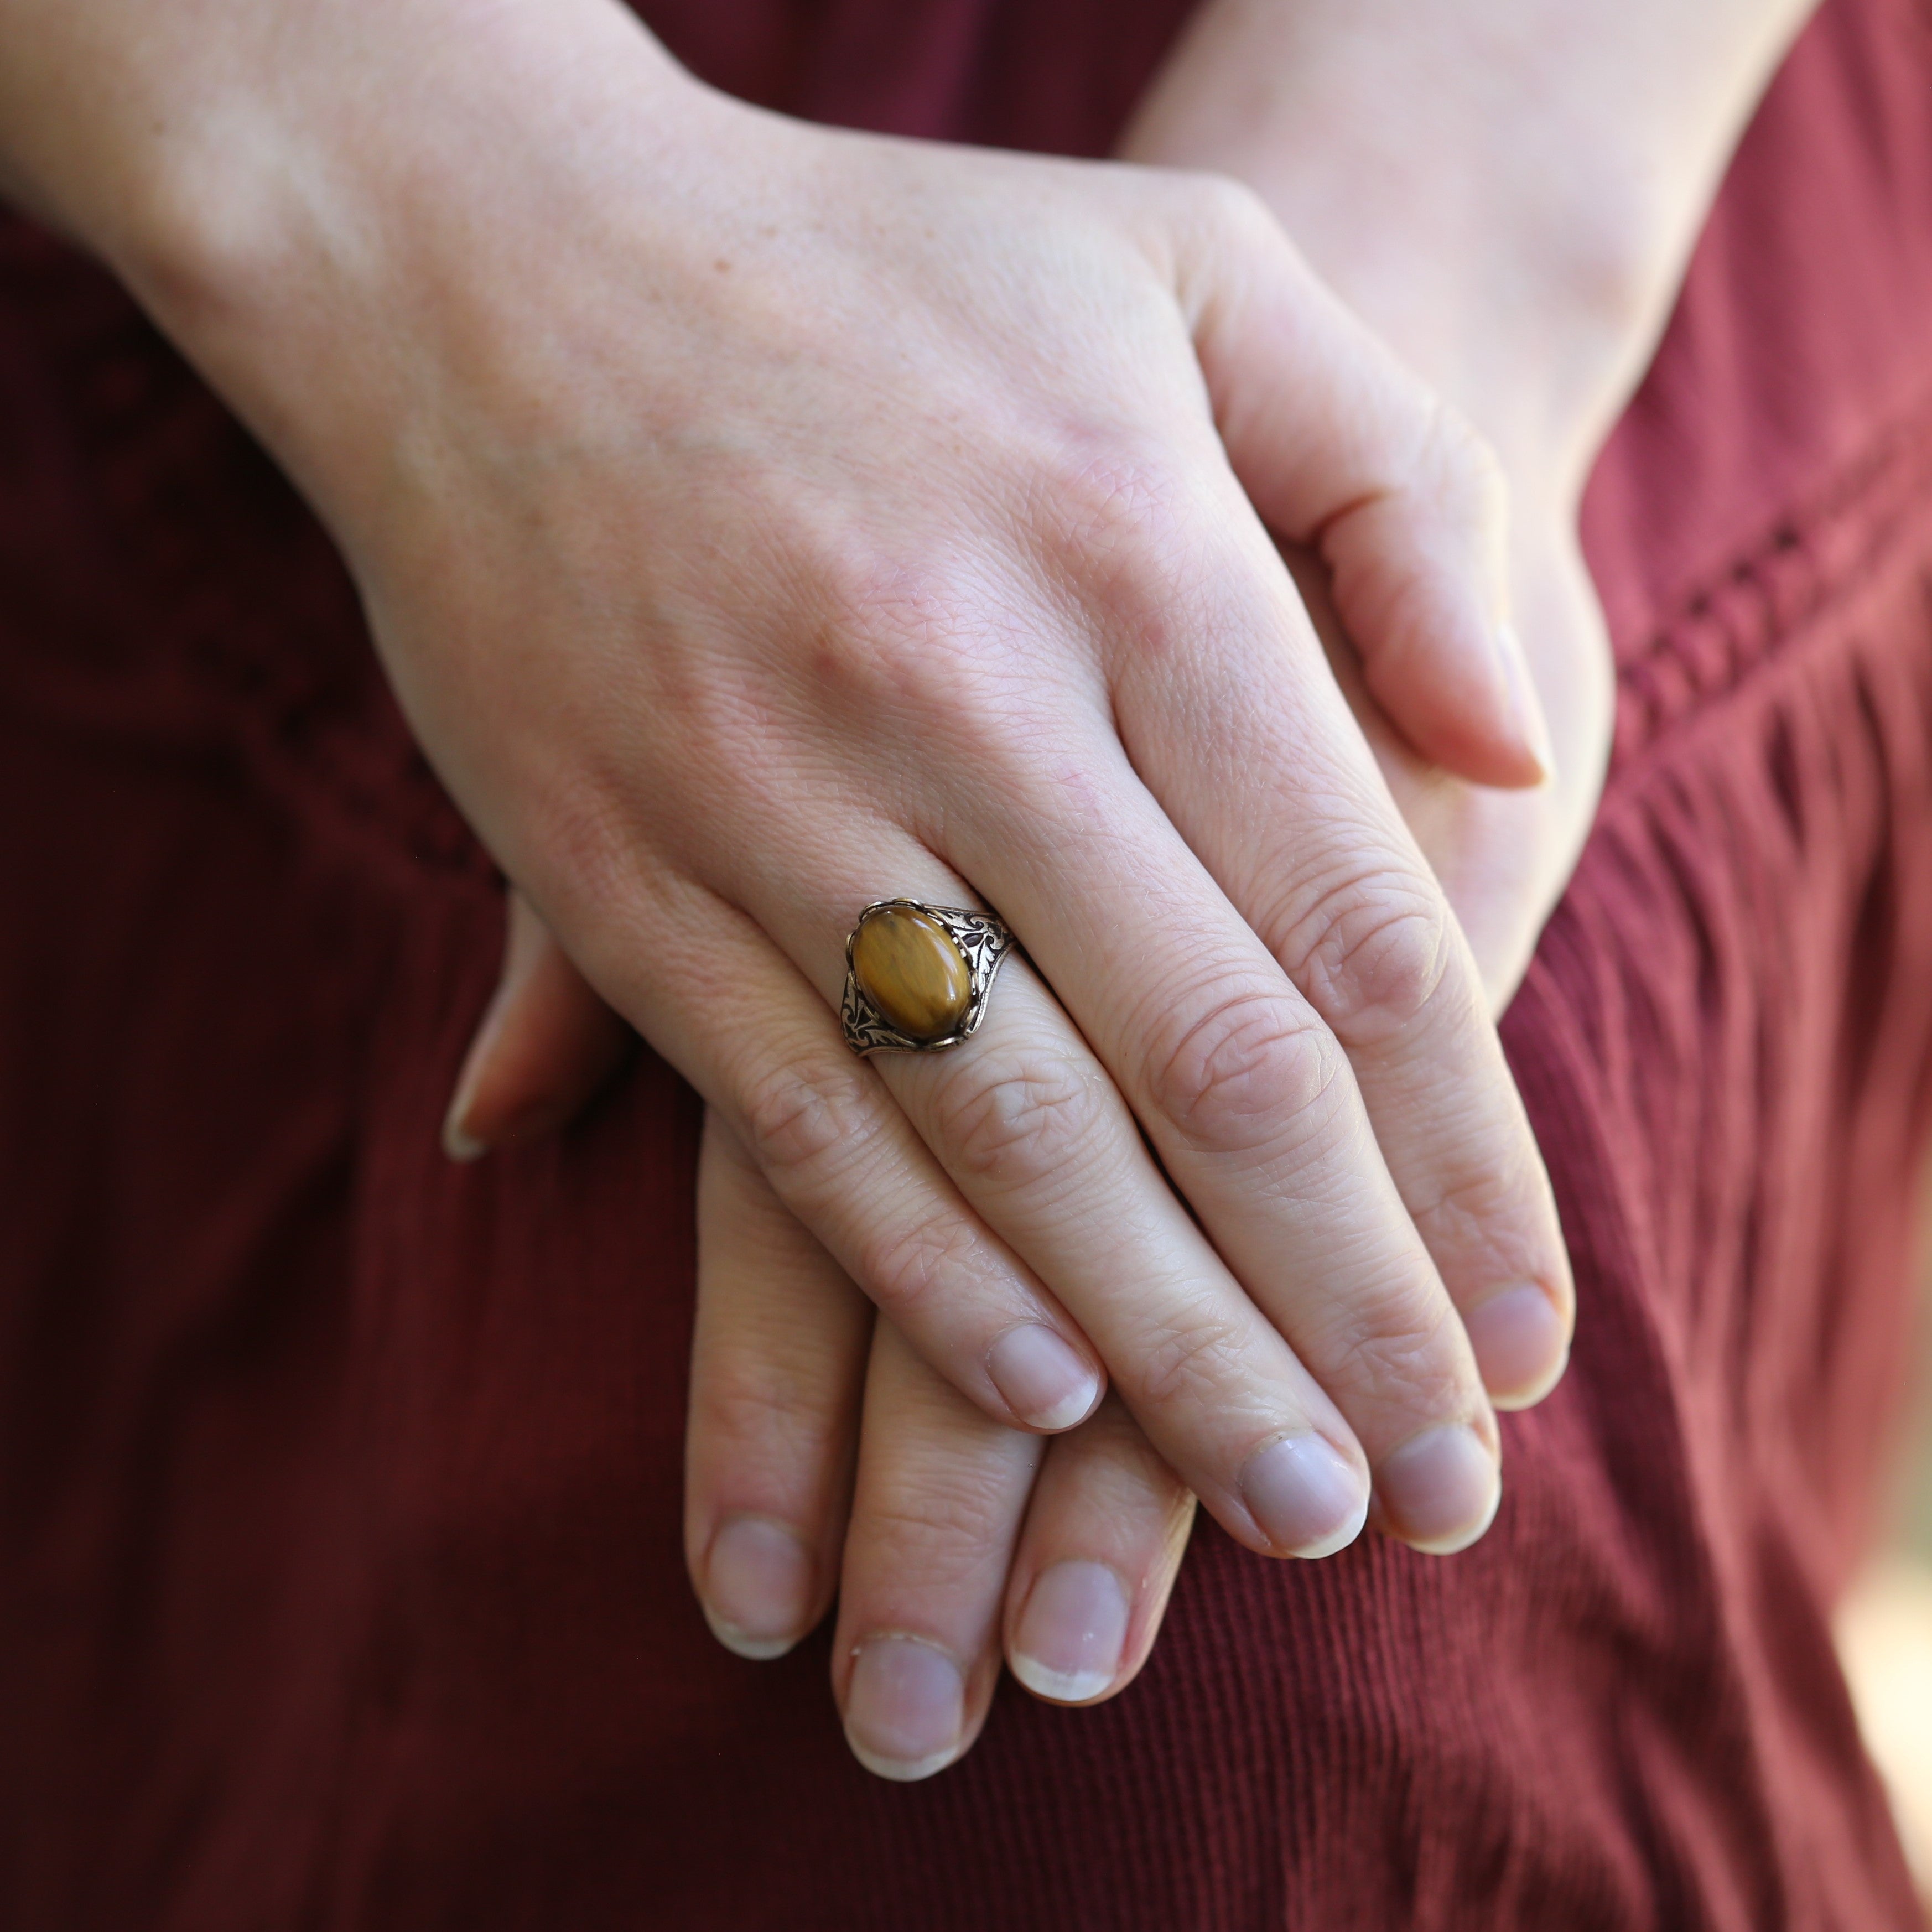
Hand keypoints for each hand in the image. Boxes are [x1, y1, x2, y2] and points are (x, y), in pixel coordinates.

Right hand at [43, 2, 1578, 1561]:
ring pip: (1016, 1138)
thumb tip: (1507, 753)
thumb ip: (1393, 494)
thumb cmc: (880, 269)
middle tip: (1429, 1486)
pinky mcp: (617, 872)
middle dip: (1343, 1312)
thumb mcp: (1195, 278)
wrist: (483, 261)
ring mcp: (771, 794)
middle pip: (1212, 1073)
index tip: (1521, 1334)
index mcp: (1134, 553)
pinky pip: (796, 1121)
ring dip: (1163, 1347)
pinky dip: (926, 1275)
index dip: (1461, 1162)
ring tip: (1277, 1494)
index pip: (1351, 928)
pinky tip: (1037, 1396)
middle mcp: (963, 689)